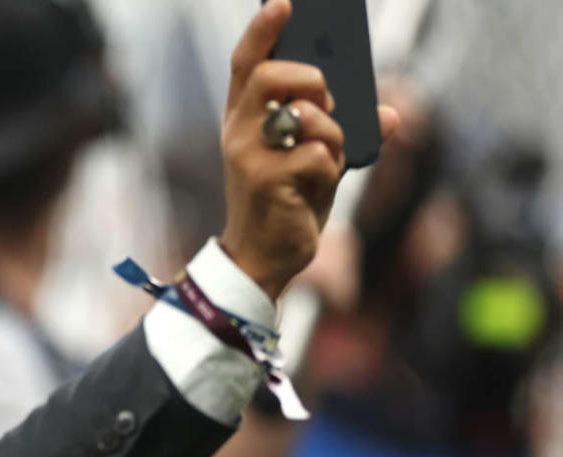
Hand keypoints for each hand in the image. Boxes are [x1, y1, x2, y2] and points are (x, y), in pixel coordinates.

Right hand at [218, 0, 399, 298]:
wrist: (265, 258)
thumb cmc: (286, 203)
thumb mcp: (315, 159)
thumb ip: (341, 131)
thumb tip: (390, 112)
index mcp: (244, 119)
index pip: (245, 63)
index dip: (262, 30)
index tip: (284, 2)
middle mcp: (239, 131)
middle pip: (270, 76)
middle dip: (309, 78)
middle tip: (326, 97)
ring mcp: (249, 156)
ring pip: (307, 116)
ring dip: (333, 135)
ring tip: (326, 160)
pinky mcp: (266, 181)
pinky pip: (319, 154)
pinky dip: (331, 169)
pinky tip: (316, 188)